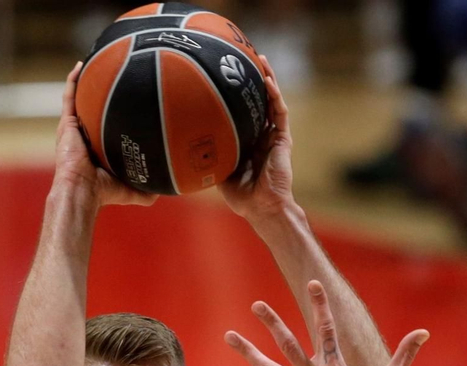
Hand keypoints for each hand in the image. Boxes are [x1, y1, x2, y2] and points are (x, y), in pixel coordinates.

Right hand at [53, 63, 157, 208]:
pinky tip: (81, 65)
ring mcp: (75, 128)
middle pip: (94, 108)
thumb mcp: (132, 189)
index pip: (108, 125)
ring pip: (80, 98)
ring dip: (86, 81)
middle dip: (101, 93)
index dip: (117, 113)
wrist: (82, 190)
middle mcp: (86, 136)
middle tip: (114, 75)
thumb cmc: (103, 192)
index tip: (130, 99)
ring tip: (96, 62)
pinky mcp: (67, 124)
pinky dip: (74, 80)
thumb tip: (167, 189)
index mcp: (98, 148)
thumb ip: (148, 190)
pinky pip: (69, 97)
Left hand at [220, 60, 295, 222]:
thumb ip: (209, 152)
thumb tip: (183, 140)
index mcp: (246, 140)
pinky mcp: (283, 139)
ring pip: (271, 101)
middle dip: (252, 78)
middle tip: (242, 56)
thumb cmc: (240, 195)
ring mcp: (273, 135)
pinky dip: (274, 96)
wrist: (261, 207)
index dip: (235, 91)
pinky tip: (267, 81)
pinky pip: (280, 113)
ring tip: (261, 60)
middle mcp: (260, 134)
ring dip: (267, 79)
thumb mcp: (218, 169)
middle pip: (257, 99)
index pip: (241, 109)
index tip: (225, 72)